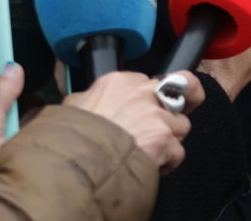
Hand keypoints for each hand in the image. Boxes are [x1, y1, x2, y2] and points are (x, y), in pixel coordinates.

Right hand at [64, 70, 202, 172]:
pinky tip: (150, 168)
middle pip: (180, 93)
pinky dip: (167, 163)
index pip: (149, 82)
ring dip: (169, 141)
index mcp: (119, 83)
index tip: (145, 111)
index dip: (150, 100)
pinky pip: (177, 153)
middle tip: (169, 122)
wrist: (72, 165)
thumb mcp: (71, 108)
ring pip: (181, 126)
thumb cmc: (69, 139)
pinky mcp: (164, 139)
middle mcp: (142, 93)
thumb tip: (86, 102)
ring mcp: (155, 116)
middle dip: (178, 108)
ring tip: (148, 153)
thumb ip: (87, 100)